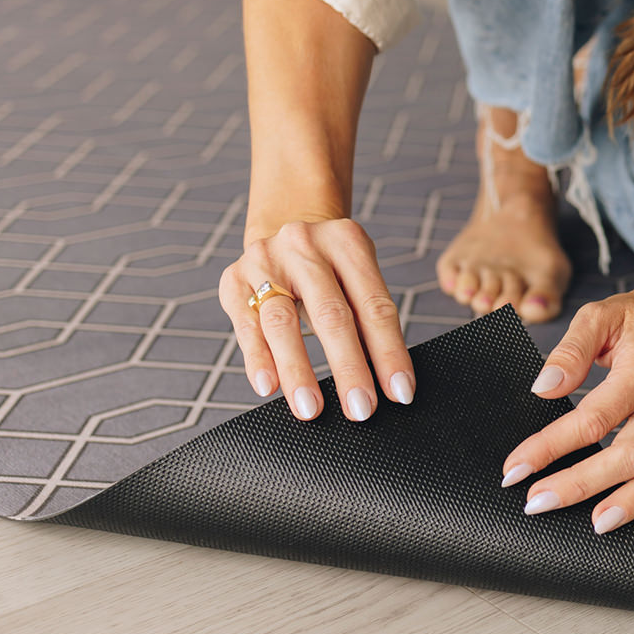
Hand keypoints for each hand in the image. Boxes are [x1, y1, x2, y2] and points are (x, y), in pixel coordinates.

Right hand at [219, 217, 414, 421]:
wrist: (282, 224)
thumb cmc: (331, 267)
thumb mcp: (356, 276)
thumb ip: (367, 319)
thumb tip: (387, 382)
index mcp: (348, 243)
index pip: (374, 306)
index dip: (389, 352)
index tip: (400, 391)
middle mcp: (306, 246)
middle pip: (331, 314)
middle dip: (348, 368)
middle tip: (361, 409)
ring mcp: (266, 261)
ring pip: (282, 322)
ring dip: (298, 371)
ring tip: (311, 408)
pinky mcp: (233, 280)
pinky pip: (246, 326)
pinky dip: (258, 358)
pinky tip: (268, 386)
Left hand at [500, 285, 633, 547]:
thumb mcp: (601, 315)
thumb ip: (570, 350)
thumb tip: (543, 387)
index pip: (592, 417)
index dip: (551, 446)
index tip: (516, 468)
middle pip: (627, 454)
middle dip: (580, 484)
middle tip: (538, 503)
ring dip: (631, 503)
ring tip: (595, 526)